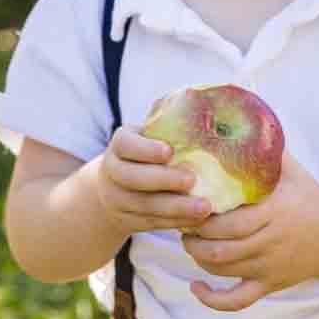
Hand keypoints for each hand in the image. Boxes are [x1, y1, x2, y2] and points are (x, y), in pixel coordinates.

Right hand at [92, 126, 216, 238]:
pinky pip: (152, 223)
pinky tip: (198, 220)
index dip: (145, 149)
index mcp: (120, 145)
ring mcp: (118, 199)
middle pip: (132, 178)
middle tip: (192, 179)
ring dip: (175, 208)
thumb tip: (199, 95)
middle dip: (163, 180)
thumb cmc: (147, 153)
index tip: (169, 151)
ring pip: (144, 205)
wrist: (115, 189)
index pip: (125, 144)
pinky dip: (175, 223)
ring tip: (205, 207)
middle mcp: (113, 172)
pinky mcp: (129, 221)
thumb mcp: (149, 134)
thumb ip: (167, 118)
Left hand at [181, 150, 318, 311]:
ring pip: (224, 269)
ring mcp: (269, 267)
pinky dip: (213, 299)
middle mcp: (271, 242)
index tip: (188, 203)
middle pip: (221, 247)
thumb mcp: (292, 171)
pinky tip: (196, 287)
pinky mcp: (269, 285)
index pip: (229, 221)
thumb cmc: (310, 199)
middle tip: (182, 221)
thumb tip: (241, 117)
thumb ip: (267, 148)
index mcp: (274, 212)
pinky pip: (238, 300)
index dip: (202, 217)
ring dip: (198, 258)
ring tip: (189, 241)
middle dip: (194, 237)